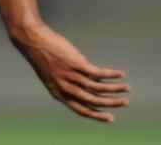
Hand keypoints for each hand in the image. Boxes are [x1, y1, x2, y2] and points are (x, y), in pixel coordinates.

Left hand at [14, 22, 129, 122]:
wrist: (33, 41)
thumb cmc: (42, 56)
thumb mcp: (52, 75)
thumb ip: (67, 83)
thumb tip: (85, 82)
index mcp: (60, 94)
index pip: (81, 110)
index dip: (97, 115)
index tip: (111, 118)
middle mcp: (67, 89)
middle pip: (93, 101)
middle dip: (111, 104)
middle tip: (124, 103)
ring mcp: (72, 77)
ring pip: (98, 88)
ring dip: (115, 89)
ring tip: (126, 89)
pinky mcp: (77, 64)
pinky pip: (98, 73)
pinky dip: (111, 75)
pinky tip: (121, 74)